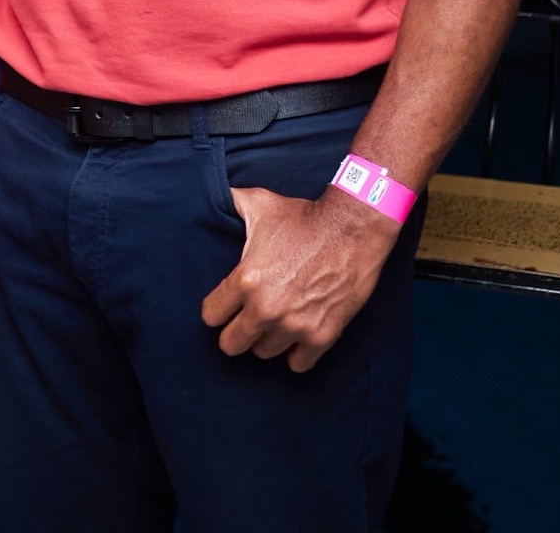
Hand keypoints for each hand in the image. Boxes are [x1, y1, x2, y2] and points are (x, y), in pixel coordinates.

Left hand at [200, 186, 400, 372]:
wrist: (352, 228)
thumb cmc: (304, 216)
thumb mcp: (259, 204)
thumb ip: (228, 204)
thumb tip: (207, 194)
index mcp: (245, 280)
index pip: (210, 315)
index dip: (216, 310)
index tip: (225, 306)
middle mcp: (266, 309)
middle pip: (231, 344)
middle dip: (235, 332)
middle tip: (246, 320)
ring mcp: (295, 325)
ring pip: (264, 353)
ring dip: (267, 340)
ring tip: (274, 323)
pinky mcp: (322, 335)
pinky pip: (298, 364)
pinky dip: (297, 353)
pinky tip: (296, 337)